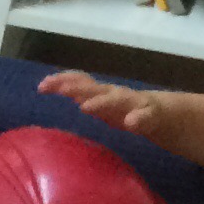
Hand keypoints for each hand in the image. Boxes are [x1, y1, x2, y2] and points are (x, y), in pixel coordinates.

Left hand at [38, 68, 168, 143]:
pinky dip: (138, 118)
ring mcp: (133, 102)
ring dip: (101, 102)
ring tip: (85, 107)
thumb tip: (47, 86)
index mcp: (102, 92)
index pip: (80, 81)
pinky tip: (131, 122)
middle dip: (78, 88)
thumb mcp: (98, 102)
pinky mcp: (150, 114)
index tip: (42, 87)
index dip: (62, 81)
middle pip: (95, 88)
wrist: (161, 113)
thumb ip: (78, 93)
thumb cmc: (123, 109)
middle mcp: (115, 94)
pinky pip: (145, 116)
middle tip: (61, 90)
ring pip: (117, 100)